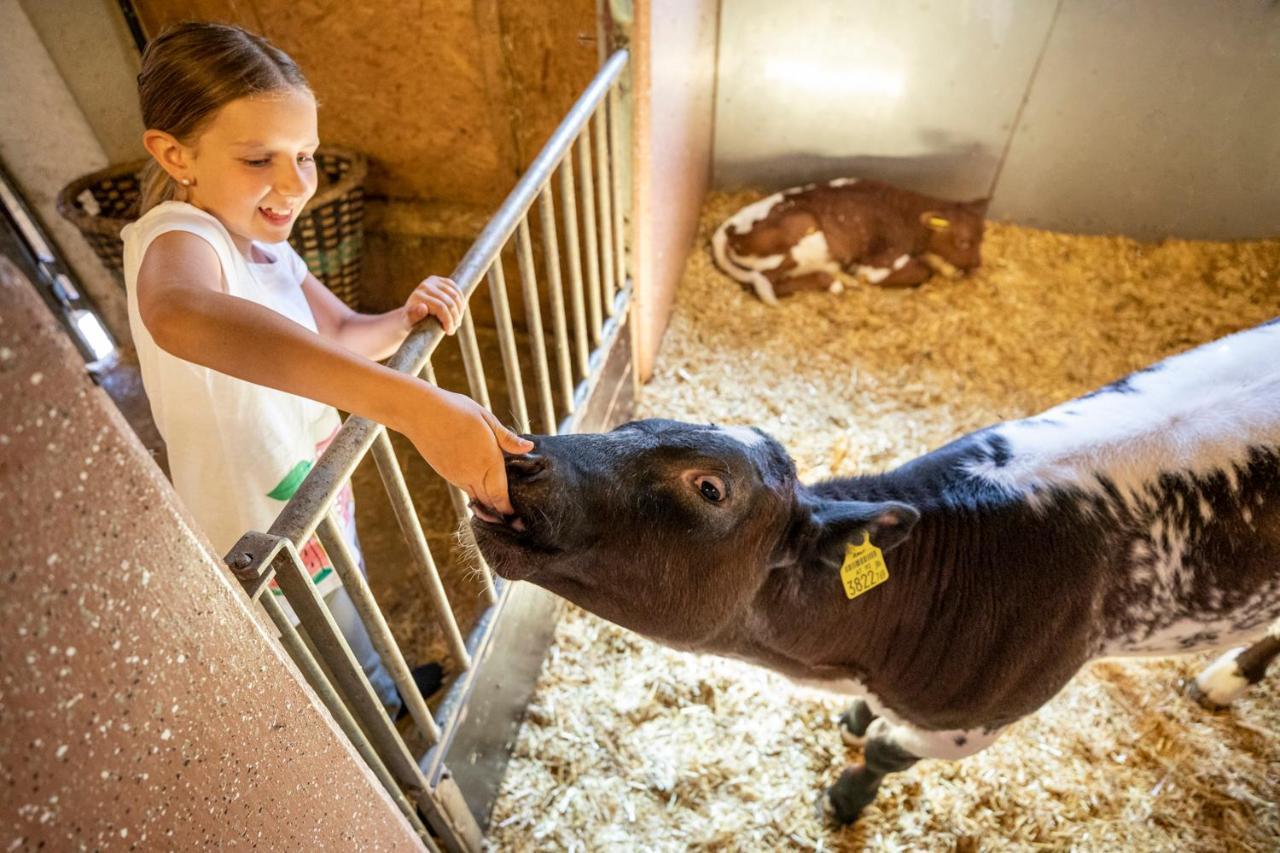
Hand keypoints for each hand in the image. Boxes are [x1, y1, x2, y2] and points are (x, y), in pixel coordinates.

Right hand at [403, 387, 533, 515]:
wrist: (420, 413)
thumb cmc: (456, 410)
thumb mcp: (486, 419)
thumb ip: (507, 439)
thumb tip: (528, 447)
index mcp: (488, 460)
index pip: (501, 495)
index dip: (509, 510)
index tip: (518, 516)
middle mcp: (472, 473)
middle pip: (489, 502)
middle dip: (500, 514)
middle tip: (514, 523)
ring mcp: (457, 476)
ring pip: (476, 498)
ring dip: (487, 504)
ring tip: (500, 510)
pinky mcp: (446, 474)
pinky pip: (465, 489)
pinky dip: (475, 493)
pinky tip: (482, 488)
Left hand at [404, 276, 464, 334]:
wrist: (411, 312)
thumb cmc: (410, 320)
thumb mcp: (409, 322)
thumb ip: (413, 316)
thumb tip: (423, 308)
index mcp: (418, 296)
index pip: (441, 308)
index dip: (448, 320)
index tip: (450, 332)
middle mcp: (426, 285)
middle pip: (449, 302)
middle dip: (455, 317)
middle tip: (455, 327)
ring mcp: (434, 281)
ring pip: (455, 296)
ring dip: (460, 310)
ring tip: (457, 321)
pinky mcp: (441, 280)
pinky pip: (457, 289)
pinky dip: (461, 301)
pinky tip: (460, 311)